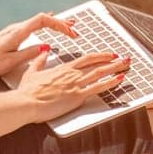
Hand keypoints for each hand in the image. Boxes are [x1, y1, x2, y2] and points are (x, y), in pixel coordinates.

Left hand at [0, 11, 80, 77]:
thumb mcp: (11, 61)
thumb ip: (30, 53)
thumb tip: (46, 46)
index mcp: (18, 32)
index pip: (43, 20)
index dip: (59, 24)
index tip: (70, 32)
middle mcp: (17, 28)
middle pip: (43, 19)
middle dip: (61, 24)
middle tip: (75, 30)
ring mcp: (14, 30)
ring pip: (39, 22)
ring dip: (54, 25)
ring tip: (69, 27)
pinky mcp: (12, 35)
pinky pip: (33, 26)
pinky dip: (45, 27)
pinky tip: (49, 26)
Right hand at [13, 50, 130, 120]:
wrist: (26, 102)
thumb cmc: (27, 91)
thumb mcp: (32, 72)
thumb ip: (40, 61)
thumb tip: (44, 51)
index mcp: (63, 68)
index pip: (86, 59)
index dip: (100, 56)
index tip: (109, 54)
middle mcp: (72, 74)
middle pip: (97, 64)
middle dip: (113, 60)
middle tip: (124, 58)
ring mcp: (76, 84)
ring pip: (100, 73)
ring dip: (116, 68)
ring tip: (127, 65)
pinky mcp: (77, 96)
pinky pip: (98, 88)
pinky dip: (111, 83)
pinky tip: (120, 79)